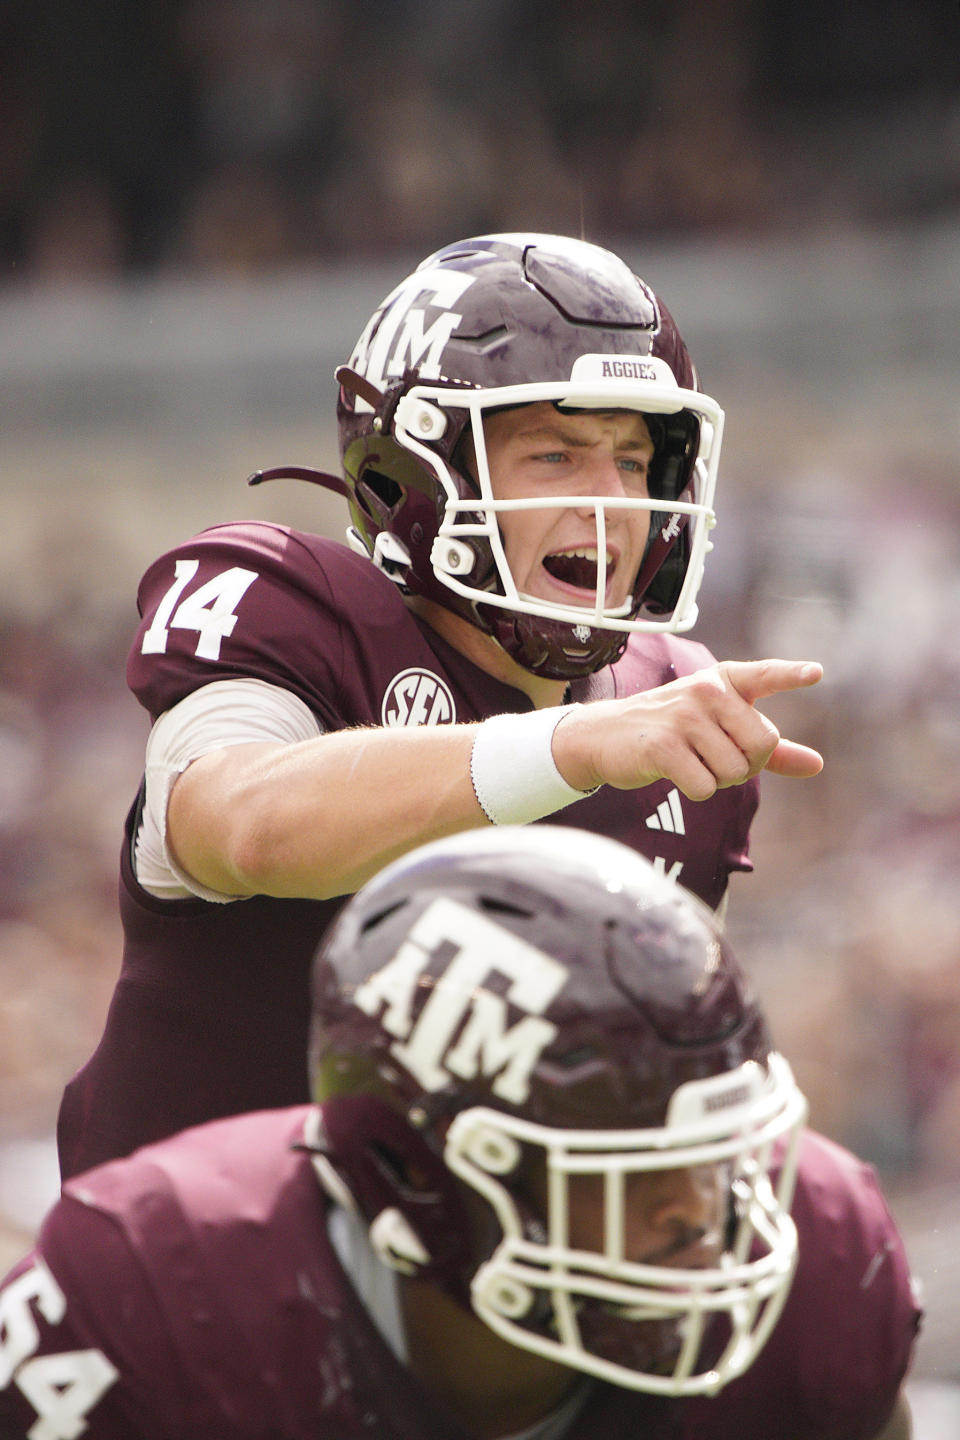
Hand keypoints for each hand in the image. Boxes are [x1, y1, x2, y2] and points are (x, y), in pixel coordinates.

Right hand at [553, 659, 823, 800]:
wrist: (605, 736)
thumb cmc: (672, 732)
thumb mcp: (720, 730)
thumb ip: (770, 748)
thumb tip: (817, 765)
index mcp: (722, 681)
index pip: (763, 675)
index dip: (790, 675)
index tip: (816, 672)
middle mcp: (706, 690)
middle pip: (763, 744)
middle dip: (747, 765)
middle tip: (716, 758)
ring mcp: (684, 716)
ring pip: (735, 770)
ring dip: (718, 780)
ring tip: (690, 760)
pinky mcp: (663, 745)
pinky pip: (705, 787)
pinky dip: (695, 790)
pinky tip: (674, 771)